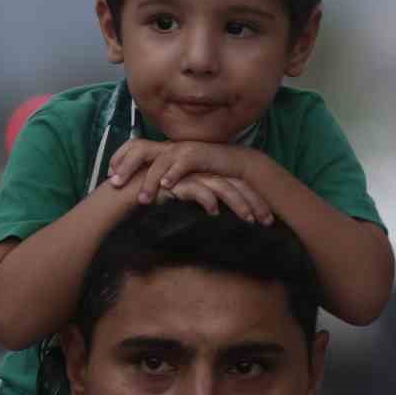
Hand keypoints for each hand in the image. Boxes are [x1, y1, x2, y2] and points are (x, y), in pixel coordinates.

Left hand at [107, 140, 255, 204]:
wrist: (234, 163)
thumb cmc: (204, 170)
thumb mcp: (178, 172)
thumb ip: (161, 176)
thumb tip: (141, 186)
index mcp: (162, 149)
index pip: (135, 146)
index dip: (120, 157)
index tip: (108, 173)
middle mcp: (170, 146)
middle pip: (140, 148)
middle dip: (126, 166)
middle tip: (114, 183)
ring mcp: (184, 149)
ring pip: (160, 161)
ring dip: (149, 180)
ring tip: (142, 199)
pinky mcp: (199, 155)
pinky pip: (183, 164)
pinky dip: (174, 175)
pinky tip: (167, 187)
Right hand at [159, 172, 273, 223]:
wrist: (126, 190)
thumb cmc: (157, 201)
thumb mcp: (184, 204)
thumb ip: (202, 206)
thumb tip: (220, 220)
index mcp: (206, 176)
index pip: (237, 185)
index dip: (254, 201)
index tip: (267, 219)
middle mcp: (201, 172)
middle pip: (236, 184)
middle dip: (255, 203)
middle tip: (269, 221)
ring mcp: (189, 175)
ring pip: (222, 187)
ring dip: (239, 203)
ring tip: (250, 220)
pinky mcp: (175, 181)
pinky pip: (196, 189)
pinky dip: (207, 200)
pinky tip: (214, 213)